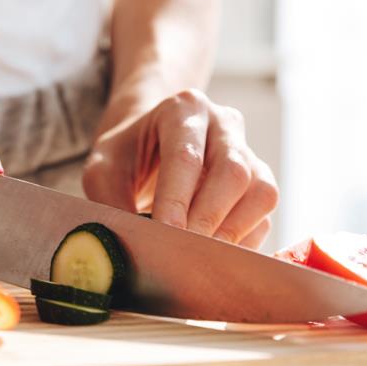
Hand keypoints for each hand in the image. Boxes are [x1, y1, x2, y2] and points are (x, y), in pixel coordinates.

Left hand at [82, 89, 277, 248]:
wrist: (147, 145)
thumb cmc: (125, 155)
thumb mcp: (102, 170)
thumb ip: (112, 202)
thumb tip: (131, 246)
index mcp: (183, 109)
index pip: (186, 157)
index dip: (177, 200)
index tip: (164, 234)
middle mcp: (224, 124)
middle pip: (232, 172)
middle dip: (207, 219)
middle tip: (181, 252)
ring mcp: (248, 153)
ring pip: (260, 192)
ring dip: (231, 232)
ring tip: (198, 256)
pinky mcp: (259, 183)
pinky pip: (264, 216)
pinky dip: (242, 242)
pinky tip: (212, 255)